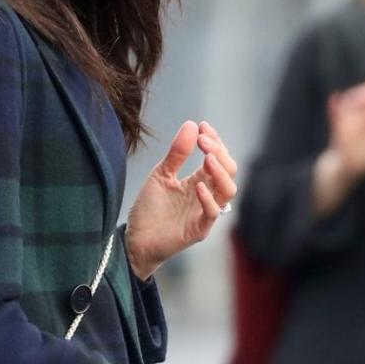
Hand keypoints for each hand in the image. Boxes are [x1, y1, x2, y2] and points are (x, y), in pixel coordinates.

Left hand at [125, 121, 237, 279]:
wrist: (135, 239)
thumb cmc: (150, 209)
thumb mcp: (161, 174)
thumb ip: (177, 153)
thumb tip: (192, 124)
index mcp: (200, 181)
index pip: (219, 158)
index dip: (215, 141)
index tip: (202, 127)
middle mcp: (207, 195)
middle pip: (229, 170)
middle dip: (219, 152)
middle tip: (203, 140)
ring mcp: (204, 212)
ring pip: (228, 190)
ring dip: (220, 172)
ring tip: (207, 159)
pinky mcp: (199, 229)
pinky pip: (212, 213)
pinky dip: (208, 199)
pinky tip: (197, 186)